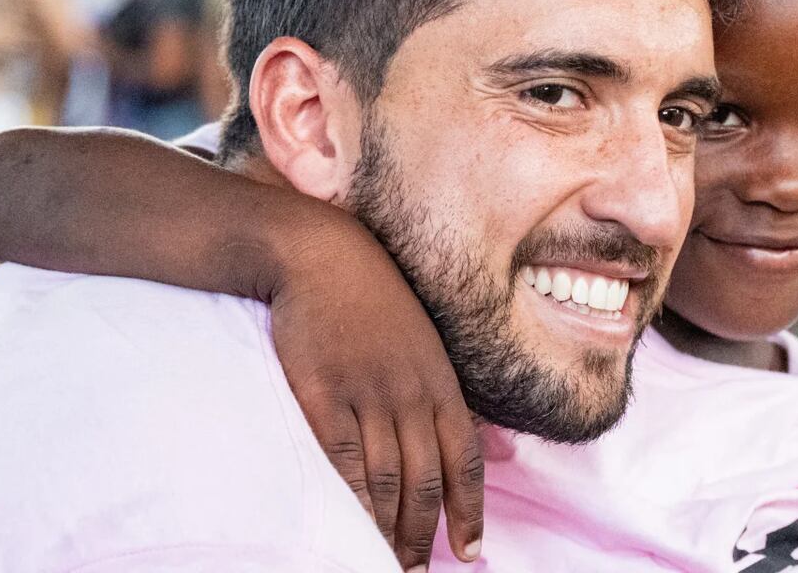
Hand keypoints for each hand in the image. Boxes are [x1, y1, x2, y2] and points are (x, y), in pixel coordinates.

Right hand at [270, 211, 483, 569]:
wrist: (323, 256)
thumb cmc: (376, 301)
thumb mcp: (427, 343)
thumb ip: (444, 395)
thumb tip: (474, 445)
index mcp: (441, 382)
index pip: (463, 461)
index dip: (469, 511)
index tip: (469, 552)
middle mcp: (411, 393)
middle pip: (425, 481)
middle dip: (424, 534)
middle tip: (416, 569)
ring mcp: (368, 394)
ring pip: (386, 480)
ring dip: (389, 530)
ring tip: (387, 562)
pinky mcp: (323, 394)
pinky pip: (343, 461)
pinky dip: (353, 501)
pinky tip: (355, 526)